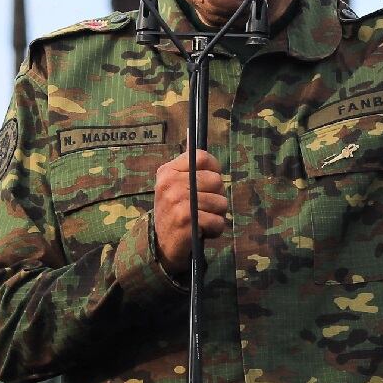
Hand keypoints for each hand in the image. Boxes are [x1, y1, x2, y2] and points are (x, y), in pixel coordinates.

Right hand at [153, 148, 227, 275]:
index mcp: (167, 171)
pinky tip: (203, 232)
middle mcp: (170, 183)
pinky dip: (215, 230)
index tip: (209, 184)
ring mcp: (177, 201)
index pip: (202, 157)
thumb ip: (189, 165)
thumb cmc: (175, 211)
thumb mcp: (175, 185)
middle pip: (216, 181)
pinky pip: (218, 221)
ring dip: (217, 215)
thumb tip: (195, 137)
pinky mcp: (185, 219)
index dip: (213, 170)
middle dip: (216, 197)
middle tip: (203, 208)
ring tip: (202, 220)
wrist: (161, 246)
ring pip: (221, 202)